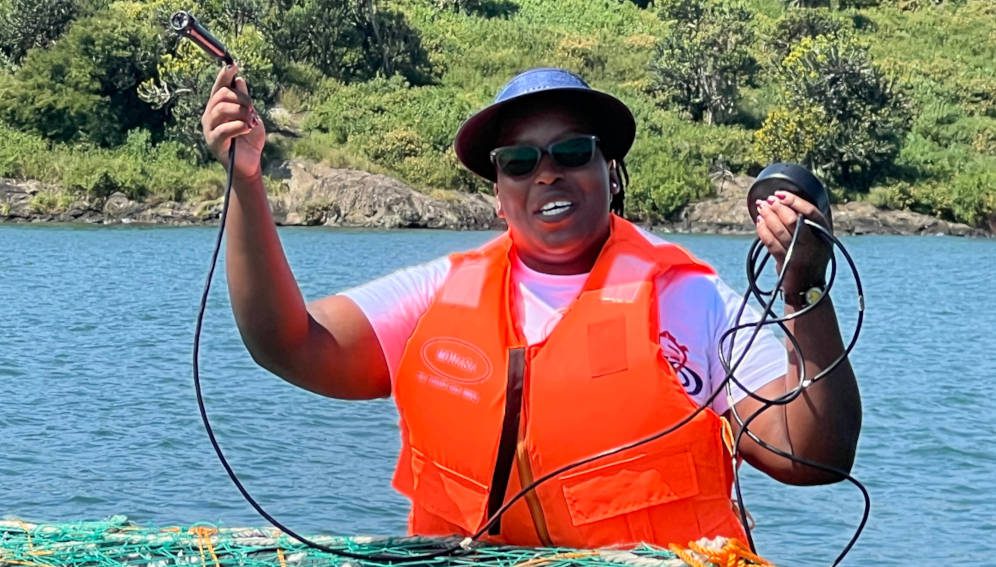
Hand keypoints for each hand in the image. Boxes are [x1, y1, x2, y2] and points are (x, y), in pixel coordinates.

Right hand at [201, 64, 265, 179]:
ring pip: (221, 110)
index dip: (224, 76)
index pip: (219, 88)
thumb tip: (239, 79)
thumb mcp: (251, 116)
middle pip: (221, 96)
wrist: (250, 163)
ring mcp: (210, 129)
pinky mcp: (214, 142)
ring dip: (240, 112)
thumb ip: (244, 100)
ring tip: (251, 120)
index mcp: (218, 107)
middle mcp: (210, 116)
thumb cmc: (249, 139)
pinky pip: (223, 129)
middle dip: (240, 98)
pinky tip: (248, 127)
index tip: (233, 65)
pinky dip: (238, 126)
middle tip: (253, 107)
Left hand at [754, 190, 831, 294]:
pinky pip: (771, 243)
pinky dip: (763, 230)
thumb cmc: (810, 259)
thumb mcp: (817, 240)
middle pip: (794, 220)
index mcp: (825, 234)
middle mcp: (815, 244)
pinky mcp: (786, 263)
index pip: (811, 212)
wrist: (807, 288)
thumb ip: (809, 224)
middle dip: (778, 207)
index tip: (780, 194)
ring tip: (761, 207)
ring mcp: (800, 254)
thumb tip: (788, 202)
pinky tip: (759, 222)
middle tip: (767, 200)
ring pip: (780, 230)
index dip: (795, 201)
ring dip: (768, 216)